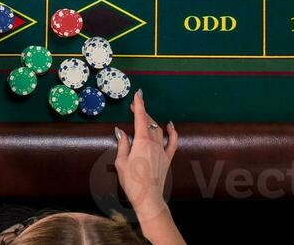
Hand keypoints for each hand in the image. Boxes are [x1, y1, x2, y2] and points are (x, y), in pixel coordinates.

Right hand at [113, 90, 179, 223]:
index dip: (139, 105)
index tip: (138, 94)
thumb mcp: (121, 162)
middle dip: (142, 112)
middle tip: (135, 107)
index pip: (141, 118)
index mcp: (141, 142)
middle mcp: (154, 143)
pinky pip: (172, 142)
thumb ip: (122, 144)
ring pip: (158, 130)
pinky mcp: (167, 159)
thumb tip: (121, 131)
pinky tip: (170, 125)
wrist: (148, 198)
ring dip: (151, 121)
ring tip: (144, 117)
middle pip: (149, 122)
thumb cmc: (131, 182)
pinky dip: (172, 132)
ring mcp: (162, 150)